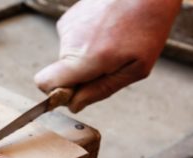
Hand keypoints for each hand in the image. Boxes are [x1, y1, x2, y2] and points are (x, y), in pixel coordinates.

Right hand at [34, 0, 181, 111]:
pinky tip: (107, 30)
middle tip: (110, 62)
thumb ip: (101, 90)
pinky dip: (87, 39)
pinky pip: (72, 39)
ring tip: (112, 41)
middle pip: (61, 71)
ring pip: (68, 55)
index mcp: (86, 59)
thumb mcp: (136, 69)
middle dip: (80, 74)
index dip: (56, 91)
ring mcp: (67, 26)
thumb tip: (74, 105)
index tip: (76, 90)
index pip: (45, 83)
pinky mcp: (69, 17)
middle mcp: (70, 41)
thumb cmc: (147, 27)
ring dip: (87, 55)